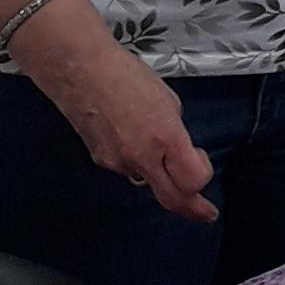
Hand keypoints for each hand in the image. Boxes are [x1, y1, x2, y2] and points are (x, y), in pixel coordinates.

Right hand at [29, 25, 217, 225]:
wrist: (79, 70)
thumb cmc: (128, 76)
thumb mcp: (167, 102)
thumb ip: (175, 131)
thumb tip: (175, 148)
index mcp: (165, 137)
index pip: (193, 180)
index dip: (203, 177)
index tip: (203, 162)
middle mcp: (141, 157)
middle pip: (171, 199)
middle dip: (192, 209)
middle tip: (205, 214)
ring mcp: (117, 163)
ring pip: (146, 179)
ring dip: (158, 170)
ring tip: (150, 137)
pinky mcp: (99, 160)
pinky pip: (126, 167)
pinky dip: (135, 158)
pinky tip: (128, 133)